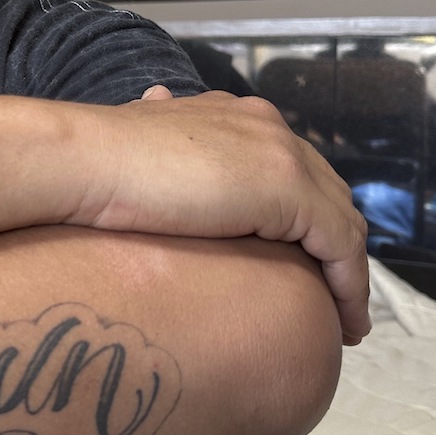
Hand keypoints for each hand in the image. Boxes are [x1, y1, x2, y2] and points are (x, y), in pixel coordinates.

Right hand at [76, 90, 370, 344]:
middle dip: (335, 245)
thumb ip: (158, 141)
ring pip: (342, 222)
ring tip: (345, 320)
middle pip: (326, 193)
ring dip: (349, 273)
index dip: (303, 218)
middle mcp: (268, 128)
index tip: (301, 262)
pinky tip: (345, 326)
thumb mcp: (135, 145)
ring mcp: (282, 156)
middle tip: (333, 295)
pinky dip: (350, 289)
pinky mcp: (290, 191)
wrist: (85, 160)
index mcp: (235, 116)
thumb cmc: (93, 165)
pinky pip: (342, 248)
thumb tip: (153, 108)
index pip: (290, 169)